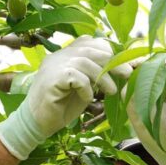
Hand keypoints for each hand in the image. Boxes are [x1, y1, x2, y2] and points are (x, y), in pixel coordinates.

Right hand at [0, 36, 130, 158]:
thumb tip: (122, 68)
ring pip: (85, 62)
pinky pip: (76, 77)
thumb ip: (96, 74)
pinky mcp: (51, 79)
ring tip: (112, 91)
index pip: (90, 42)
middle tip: (127, 74)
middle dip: (113, 62)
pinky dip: (86, 88)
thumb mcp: (84, 86)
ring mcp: (53, 65)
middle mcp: (59, 56)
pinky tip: (87, 98)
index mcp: (66, 54)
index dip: (109, 50)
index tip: (125, 64)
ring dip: (103, 77)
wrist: (38, 123)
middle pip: (90, 50)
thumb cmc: (62, 106)